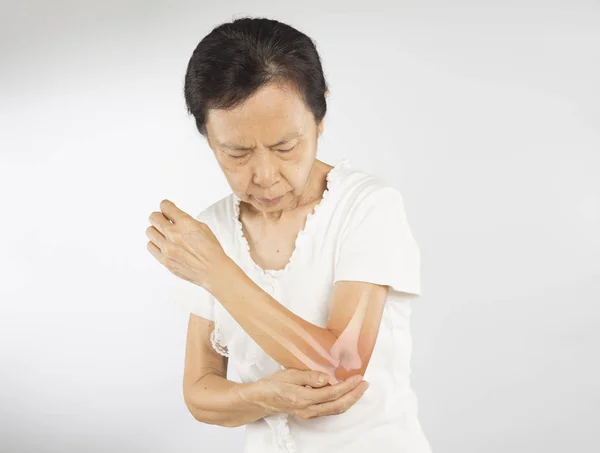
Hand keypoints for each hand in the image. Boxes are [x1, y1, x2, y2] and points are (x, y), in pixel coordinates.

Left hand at [146, 199, 231, 288]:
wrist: (212, 270)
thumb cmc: (211, 250)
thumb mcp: (203, 227)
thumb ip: (185, 220)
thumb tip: (174, 216)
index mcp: (186, 224)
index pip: (165, 206)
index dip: (166, 206)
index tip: (167, 209)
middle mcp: (174, 234)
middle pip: (154, 217)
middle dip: (159, 217)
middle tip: (163, 220)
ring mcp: (167, 248)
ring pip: (150, 231)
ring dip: (156, 230)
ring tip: (163, 234)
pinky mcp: (164, 259)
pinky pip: (150, 246)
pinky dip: (155, 243)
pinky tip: (163, 244)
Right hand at [242, 368, 368, 419]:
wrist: (261, 399)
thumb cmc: (273, 384)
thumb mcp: (289, 374)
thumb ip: (309, 376)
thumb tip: (327, 378)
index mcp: (303, 398)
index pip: (331, 393)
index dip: (347, 386)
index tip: (357, 377)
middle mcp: (308, 409)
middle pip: (337, 406)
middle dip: (354, 396)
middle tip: (364, 384)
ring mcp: (309, 414)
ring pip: (335, 410)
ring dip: (349, 400)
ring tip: (359, 388)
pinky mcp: (309, 413)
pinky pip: (329, 409)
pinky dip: (340, 401)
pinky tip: (345, 393)